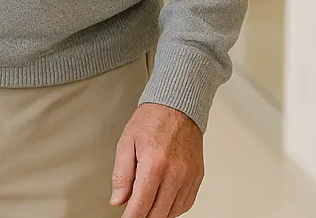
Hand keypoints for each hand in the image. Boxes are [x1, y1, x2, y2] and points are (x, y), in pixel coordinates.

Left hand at [111, 103, 204, 217]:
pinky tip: (162, 204)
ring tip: (145, 209)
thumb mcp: (126, 143)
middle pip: (158, 212)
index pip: (141, 204)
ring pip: (173, 211)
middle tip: (134, 215)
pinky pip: (186, 203)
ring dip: (158, 214)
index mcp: (154, 164)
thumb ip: (121, 175)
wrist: (177, 107)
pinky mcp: (197, 177)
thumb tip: (118, 200)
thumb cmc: (151, 121)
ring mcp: (189, 176)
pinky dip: (173, 209)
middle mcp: (175, 173)